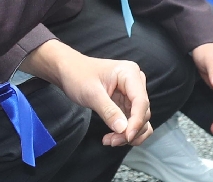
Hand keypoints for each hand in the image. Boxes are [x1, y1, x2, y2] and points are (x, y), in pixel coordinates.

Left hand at [25, 41, 152, 146]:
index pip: (141, 101)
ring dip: (129, 134)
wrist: (68, 71)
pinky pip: (133, 121)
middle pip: (143, 112)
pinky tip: (112, 136)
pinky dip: (126, 132)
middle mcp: (135, 82)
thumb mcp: (92, 93)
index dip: (137, 121)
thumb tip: (124, 130)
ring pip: (140, 119)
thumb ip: (109, 111)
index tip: (126, 137)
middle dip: (130, 130)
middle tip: (112, 141)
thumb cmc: (78, 75)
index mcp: (130, 73)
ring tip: (110, 140)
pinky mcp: (126, 103)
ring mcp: (132, 93)